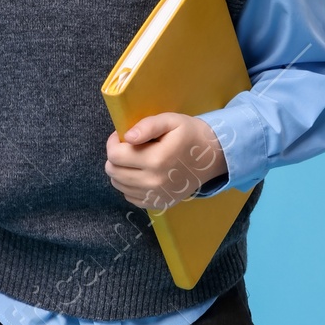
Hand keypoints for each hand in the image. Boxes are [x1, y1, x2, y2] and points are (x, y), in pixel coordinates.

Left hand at [105, 112, 225, 210]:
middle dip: (115, 157)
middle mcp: (154, 182)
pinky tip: (142, 173)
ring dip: (121, 170)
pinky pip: (129, 197)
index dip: (113, 143)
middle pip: (113, 171)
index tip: (122, 136)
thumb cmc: (189, 135)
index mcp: (156, 159)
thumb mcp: (171, 121)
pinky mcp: (158, 203)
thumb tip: (128, 137)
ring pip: (118, 184)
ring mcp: (156, 196)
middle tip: (129, 147)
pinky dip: (130, 185)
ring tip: (135, 160)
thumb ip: (148, 125)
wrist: (211, 158)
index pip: (115, 155)